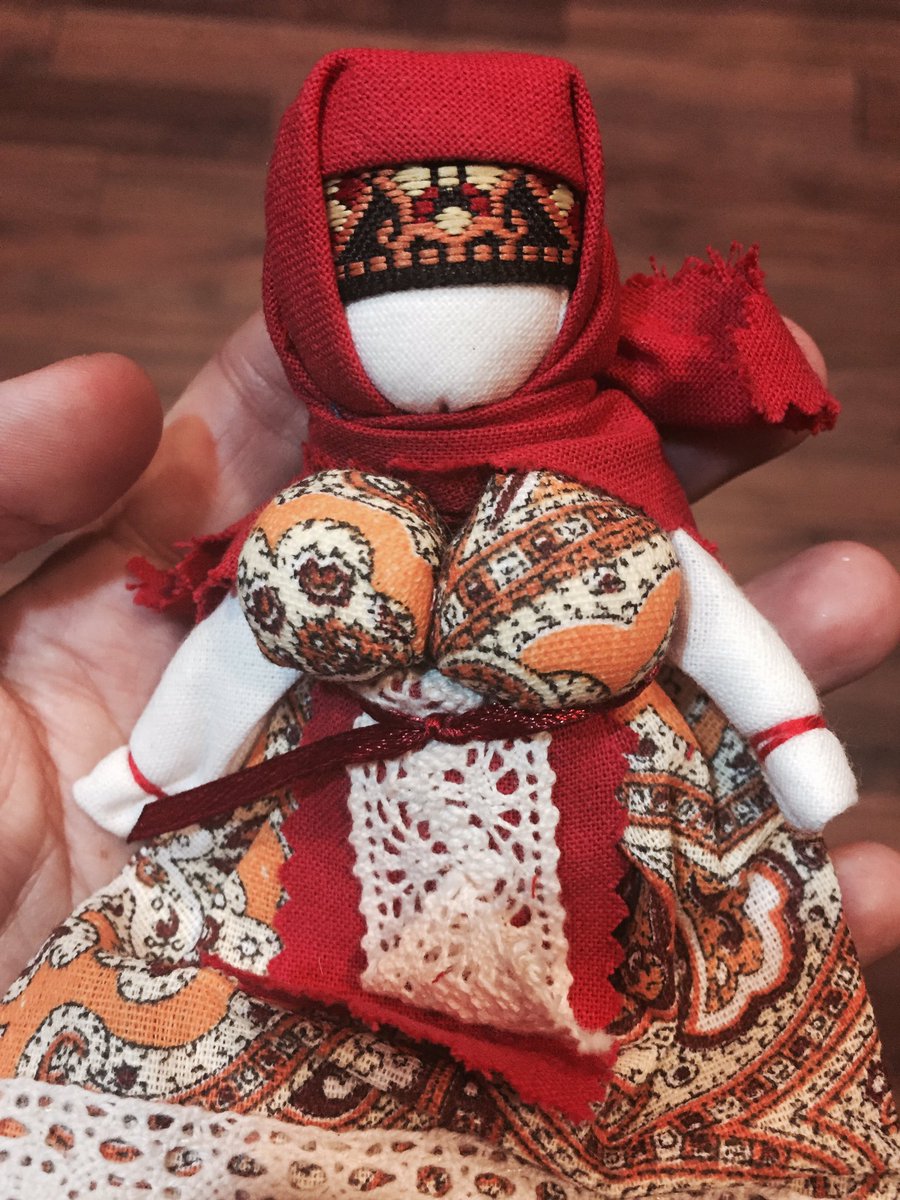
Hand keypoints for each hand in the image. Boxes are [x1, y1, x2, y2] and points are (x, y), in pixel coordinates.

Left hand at [0, 314, 897, 997]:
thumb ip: (5, 491)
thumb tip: (120, 378)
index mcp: (229, 594)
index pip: (372, 447)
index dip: (474, 368)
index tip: (589, 305)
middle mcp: (344, 691)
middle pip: (522, 569)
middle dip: (652, 492)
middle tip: (778, 416)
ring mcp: (413, 826)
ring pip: (603, 733)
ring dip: (744, 673)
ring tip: (869, 605)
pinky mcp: (453, 964)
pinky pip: (623, 931)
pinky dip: (744, 910)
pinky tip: (857, 875)